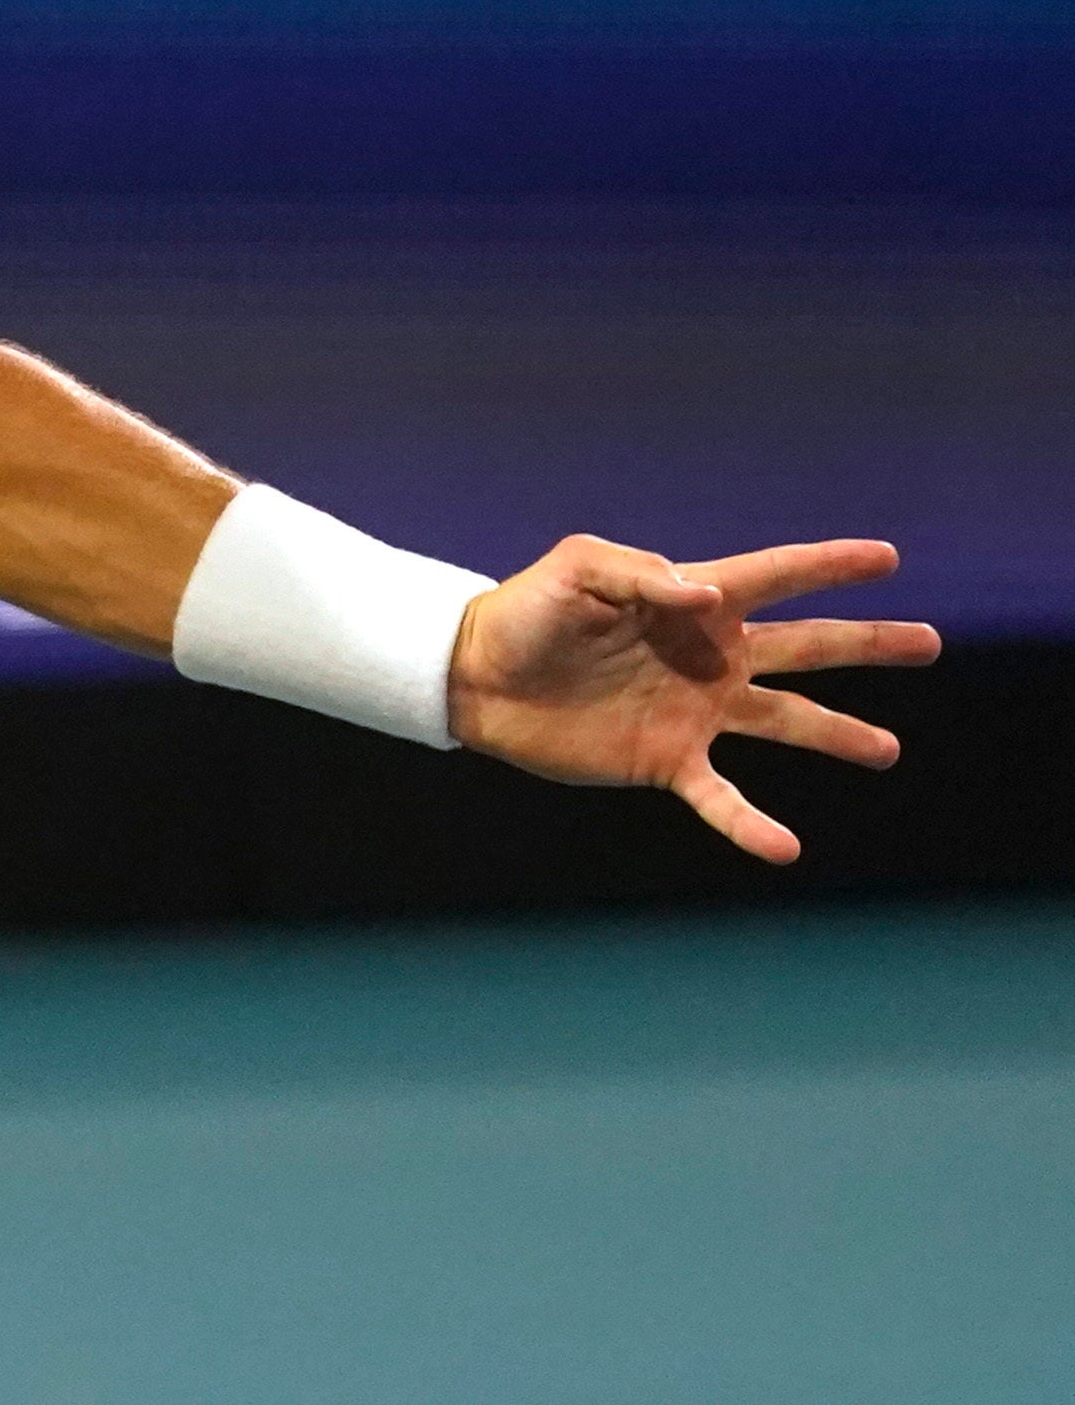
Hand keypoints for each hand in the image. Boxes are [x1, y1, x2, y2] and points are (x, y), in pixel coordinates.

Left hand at [448, 536, 939, 862]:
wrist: (474, 676)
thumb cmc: (525, 611)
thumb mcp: (578, 570)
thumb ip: (644, 574)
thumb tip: (707, 598)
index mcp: (693, 603)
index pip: (777, 577)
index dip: (831, 566)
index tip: (888, 556)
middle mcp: (709, 657)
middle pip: (806, 647)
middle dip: (868, 643)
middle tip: (929, 642)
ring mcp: (694, 711)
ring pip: (786, 722)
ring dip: (838, 735)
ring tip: (887, 750)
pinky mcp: (664, 760)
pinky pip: (721, 797)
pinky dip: (751, 823)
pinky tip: (785, 848)